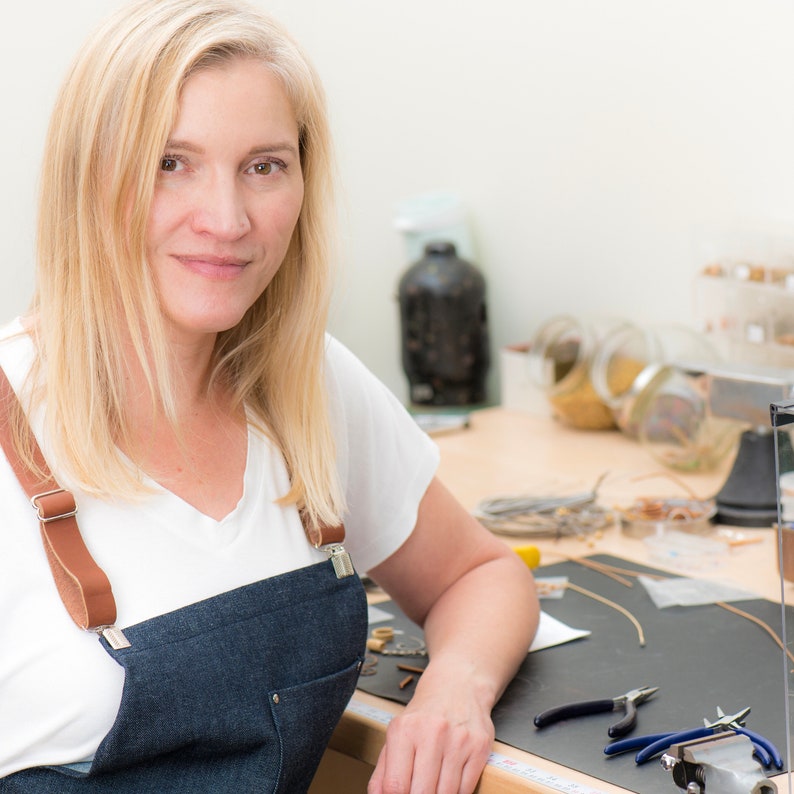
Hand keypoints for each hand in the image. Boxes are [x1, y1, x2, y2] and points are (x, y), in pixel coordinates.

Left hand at [367, 667, 494, 793]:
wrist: (458, 685)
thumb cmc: (424, 714)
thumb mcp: (397, 734)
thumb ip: (383, 770)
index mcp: (404, 730)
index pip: (395, 785)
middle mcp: (432, 733)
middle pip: (422, 793)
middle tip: (417, 791)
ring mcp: (458, 741)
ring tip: (431, 787)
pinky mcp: (479, 747)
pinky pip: (465, 790)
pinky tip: (448, 783)